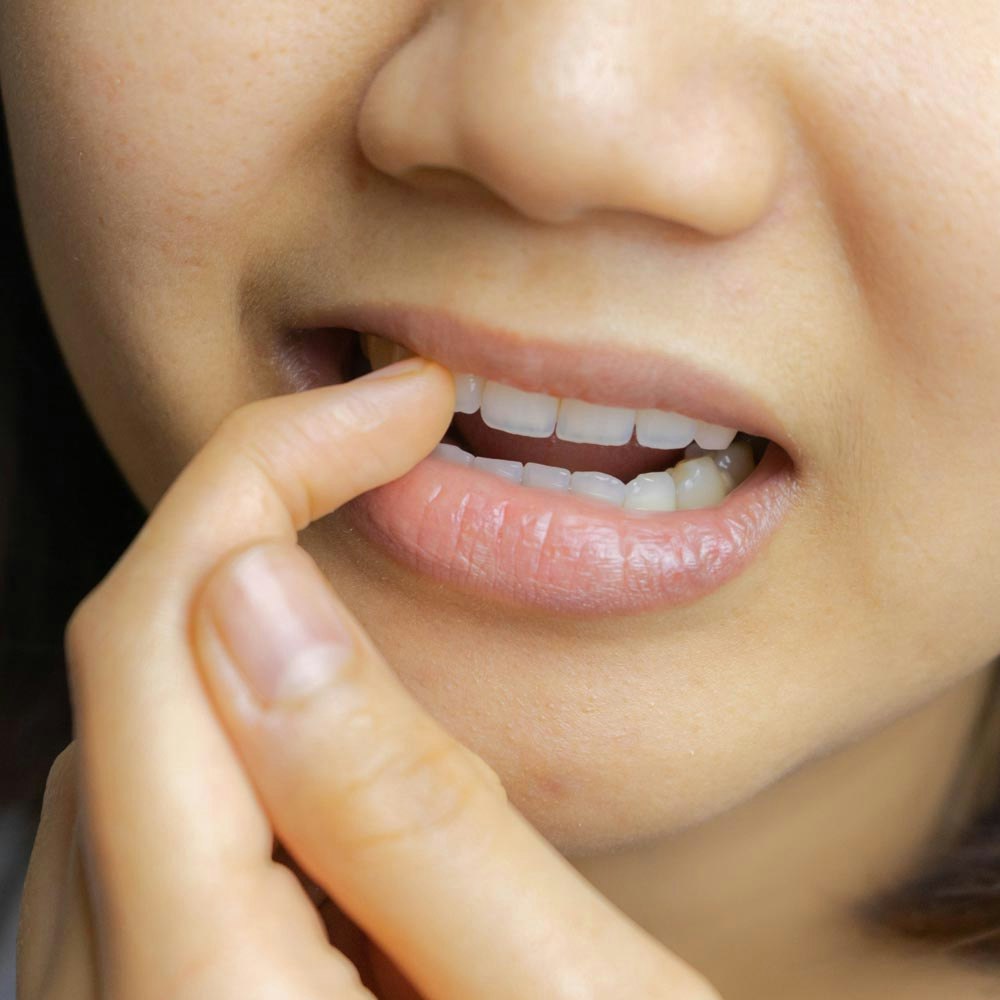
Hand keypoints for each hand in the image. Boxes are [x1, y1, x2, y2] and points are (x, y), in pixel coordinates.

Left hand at [16, 358, 720, 999]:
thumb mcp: (572, 999)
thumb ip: (403, 806)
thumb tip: (259, 598)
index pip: (155, 644)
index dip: (257, 479)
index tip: (389, 406)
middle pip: (127, 685)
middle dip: (248, 531)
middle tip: (376, 448)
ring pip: (129, 747)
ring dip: (238, 624)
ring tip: (361, 565)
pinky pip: (147, 821)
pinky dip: (231, 725)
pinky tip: (326, 723)